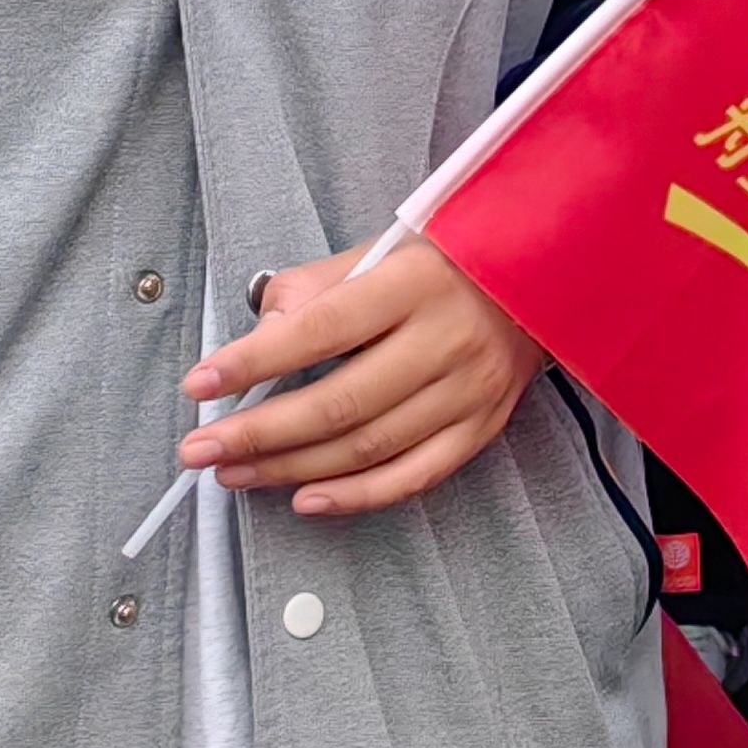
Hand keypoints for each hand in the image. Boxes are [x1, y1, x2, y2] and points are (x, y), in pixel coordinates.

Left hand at [176, 235, 550, 515]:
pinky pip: (413, 477)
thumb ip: (316, 289)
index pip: (322, 329)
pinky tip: (304, 499)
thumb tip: (258, 336)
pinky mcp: (483, 425)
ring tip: (234, 472)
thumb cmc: (452, 259)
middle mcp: (448, 339)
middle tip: (200, 448)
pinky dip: (355, 497)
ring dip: (288, 469)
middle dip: (257, 433)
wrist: (548, 275)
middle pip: (339, 403)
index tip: (200, 383)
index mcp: (417, 282)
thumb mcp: (384, 249)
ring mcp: (470, 389)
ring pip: (366, 448)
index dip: (255, 361)